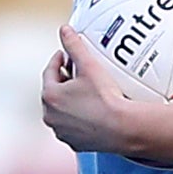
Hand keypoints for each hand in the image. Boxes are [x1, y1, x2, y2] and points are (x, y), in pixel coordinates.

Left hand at [39, 24, 159, 158]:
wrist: (123, 128)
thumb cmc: (105, 98)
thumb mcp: (89, 66)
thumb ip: (74, 46)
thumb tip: (64, 30)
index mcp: (50, 96)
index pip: (49, 71)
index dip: (58, 60)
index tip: (65, 55)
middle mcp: (50, 116)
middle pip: (53, 92)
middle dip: (62, 81)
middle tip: (75, 72)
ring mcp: (62, 132)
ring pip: (61, 111)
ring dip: (68, 101)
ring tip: (83, 92)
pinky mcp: (74, 143)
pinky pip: (72, 126)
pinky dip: (77, 118)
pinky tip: (91, 112)